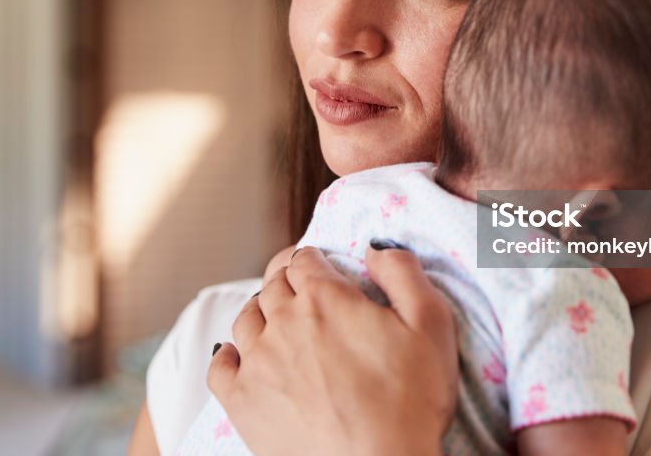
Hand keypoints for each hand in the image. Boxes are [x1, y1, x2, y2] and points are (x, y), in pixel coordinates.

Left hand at [208, 245, 457, 455]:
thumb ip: (403, 273)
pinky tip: (241, 357)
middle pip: (273, 284)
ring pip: (246, 318)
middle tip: (300, 288)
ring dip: (261, 311)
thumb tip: (376, 248)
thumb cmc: (410, 402)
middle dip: (287, 279)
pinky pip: (220, 365)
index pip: (304, 259)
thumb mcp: (430, 325)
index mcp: (325, 298)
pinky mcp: (242, 401)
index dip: (312, 259)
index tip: (319, 266)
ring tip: (277, 321)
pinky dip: (228, 354)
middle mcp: (283, 322)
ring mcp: (258, 362)